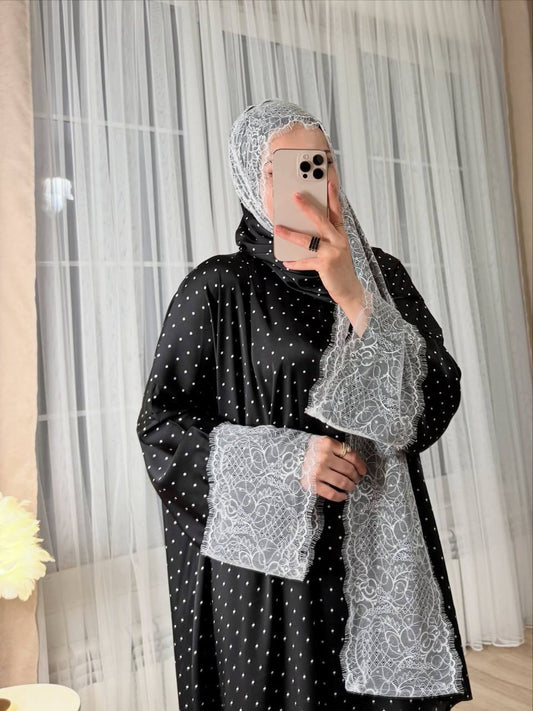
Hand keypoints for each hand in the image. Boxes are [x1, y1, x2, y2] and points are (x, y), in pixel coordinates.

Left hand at [274, 180, 363, 307]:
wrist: (348, 288)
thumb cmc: (338, 266)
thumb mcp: (334, 247)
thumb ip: (322, 236)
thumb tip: (300, 227)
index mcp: (340, 232)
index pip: (337, 209)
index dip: (333, 194)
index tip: (328, 180)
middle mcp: (338, 239)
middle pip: (321, 219)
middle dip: (307, 206)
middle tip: (295, 196)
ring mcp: (333, 252)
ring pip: (308, 240)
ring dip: (291, 234)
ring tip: (278, 229)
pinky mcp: (326, 265)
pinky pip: (305, 261)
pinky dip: (294, 262)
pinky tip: (286, 260)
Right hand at [300, 434, 366, 501]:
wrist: (288, 456)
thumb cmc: (310, 450)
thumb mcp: (324, 443)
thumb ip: (338, 449)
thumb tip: (357, 465)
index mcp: (328, 444)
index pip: (351, 456)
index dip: (361, 465)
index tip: (363, 471)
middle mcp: (323, 457)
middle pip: (349, 470)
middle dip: (356, 477)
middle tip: (356, 480)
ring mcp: (317, 471)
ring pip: (342, 482)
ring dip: (350, 486)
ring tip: (350, 487)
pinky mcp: (312, 483)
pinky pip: (331, 493)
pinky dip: (340, 496)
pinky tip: (343, 496)